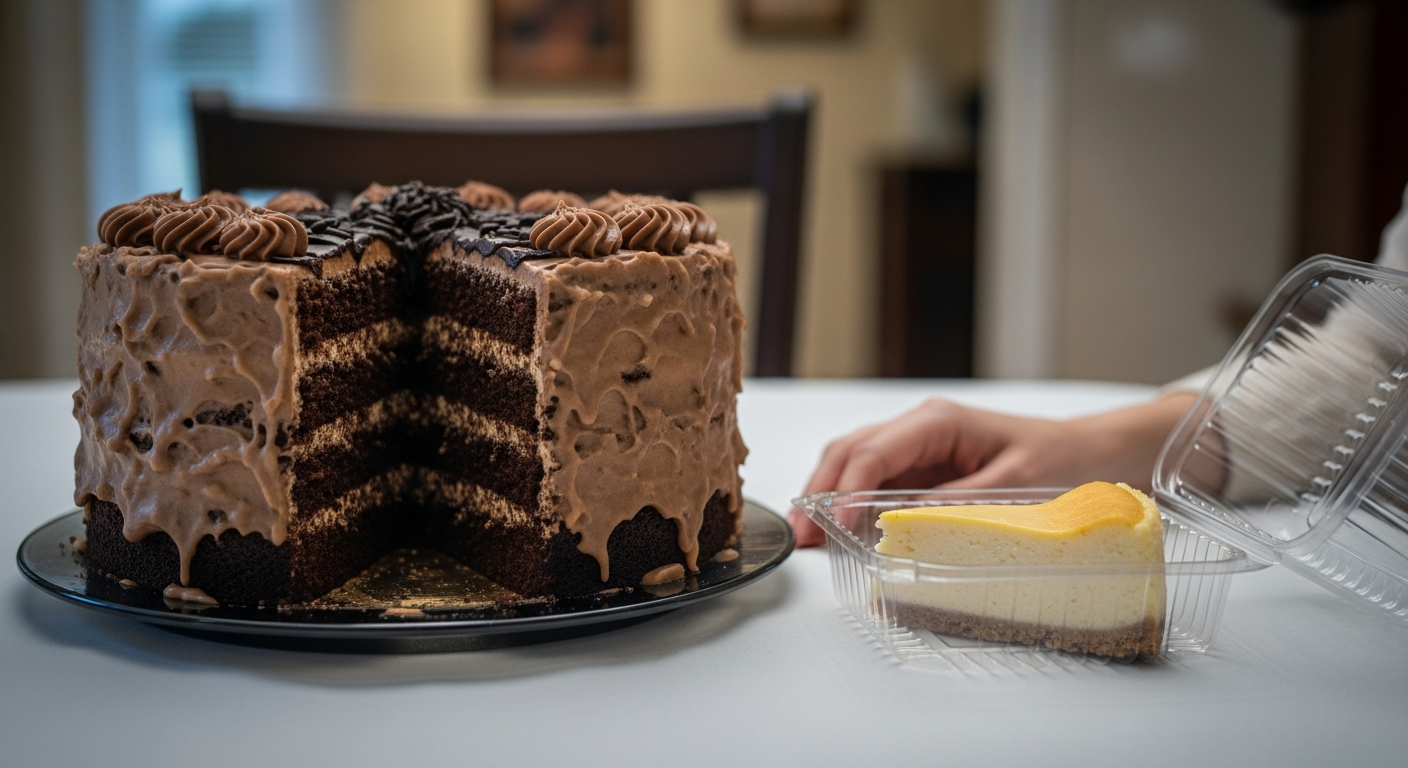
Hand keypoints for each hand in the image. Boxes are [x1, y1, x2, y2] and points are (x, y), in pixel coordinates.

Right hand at [788, 392, 1196, 546]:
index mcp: (938, 421)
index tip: (835, 525)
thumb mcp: (1014, 486)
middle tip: (802, 533)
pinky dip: (849, 500)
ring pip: (854, 462)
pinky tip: (837, 526)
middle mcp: (921, 427)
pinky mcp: (924, 467)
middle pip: (850, 451)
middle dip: (820, 490)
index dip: (846, 490)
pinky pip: (875, 479)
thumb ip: (955, 503)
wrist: (1092, 454)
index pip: (874, 453)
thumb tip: (904, 526)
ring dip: (827, 494)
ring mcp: (919, 446)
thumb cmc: (1061, 461)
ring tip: (808, 534)